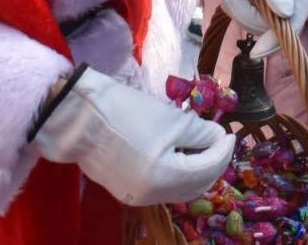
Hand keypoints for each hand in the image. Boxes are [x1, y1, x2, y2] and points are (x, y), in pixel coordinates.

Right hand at [32, 68, 234, 204]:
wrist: (79, 116)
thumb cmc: (126, 112)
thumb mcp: (171, 119)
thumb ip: (200, 133)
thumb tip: (217, 138)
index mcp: (165, 178)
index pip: (207, 168)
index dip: (223, 151)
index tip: (229, 134)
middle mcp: (151, 195)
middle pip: (195, 185)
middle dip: (211, 164)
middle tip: (219, 142)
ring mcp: (136, 195)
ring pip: (178, 189)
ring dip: (194, 170)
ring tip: (201, 147)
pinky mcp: (124, 189)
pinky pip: (160, 187)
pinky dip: (175, 174)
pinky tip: (178, 154)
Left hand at [196, 0, 307, 58]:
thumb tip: (284, 13)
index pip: (297, 17)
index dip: (279, 37)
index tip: (258, 52)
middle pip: (276, 27)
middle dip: (249, 15)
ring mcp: (275, 0)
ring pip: (257, 24)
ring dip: (237, 4)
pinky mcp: (258, 3)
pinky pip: (244, 16)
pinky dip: (233, 1)